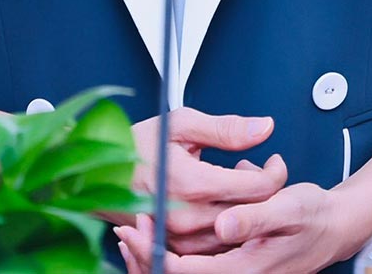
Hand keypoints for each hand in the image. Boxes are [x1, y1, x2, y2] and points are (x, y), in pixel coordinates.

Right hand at [107, 108, 287, 256]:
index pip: (256, 188)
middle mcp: (186, 216)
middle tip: (258, 170)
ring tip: (238, 187)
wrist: (96, 175)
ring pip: (235, 233)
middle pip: (250, 213)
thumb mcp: (181, 124)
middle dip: (264, 193)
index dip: (275, 173)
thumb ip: (227, 128)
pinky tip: (221, 206)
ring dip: (246, 212)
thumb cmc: (136, 146)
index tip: (274, 162)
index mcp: (191, 182)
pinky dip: (225, 228)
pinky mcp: (174, 247)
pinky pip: (214, 245)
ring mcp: (179, 237)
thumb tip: (264, 127)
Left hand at [116, 182, 359, 272]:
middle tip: (125, 228)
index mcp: (245, 268)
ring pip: (183, 270)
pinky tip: (160, 228)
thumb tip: (224, 224)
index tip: (135, 227)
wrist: (335, 227)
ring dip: (155, 252)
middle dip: (147, 255)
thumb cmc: (314, 217)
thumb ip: (255, 217)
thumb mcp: (290, 209)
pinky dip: (172, 249)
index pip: (184, 270)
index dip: (154, 250)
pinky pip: (194, 264)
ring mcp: (233, 269)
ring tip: (134, 228)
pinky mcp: (232, 262)